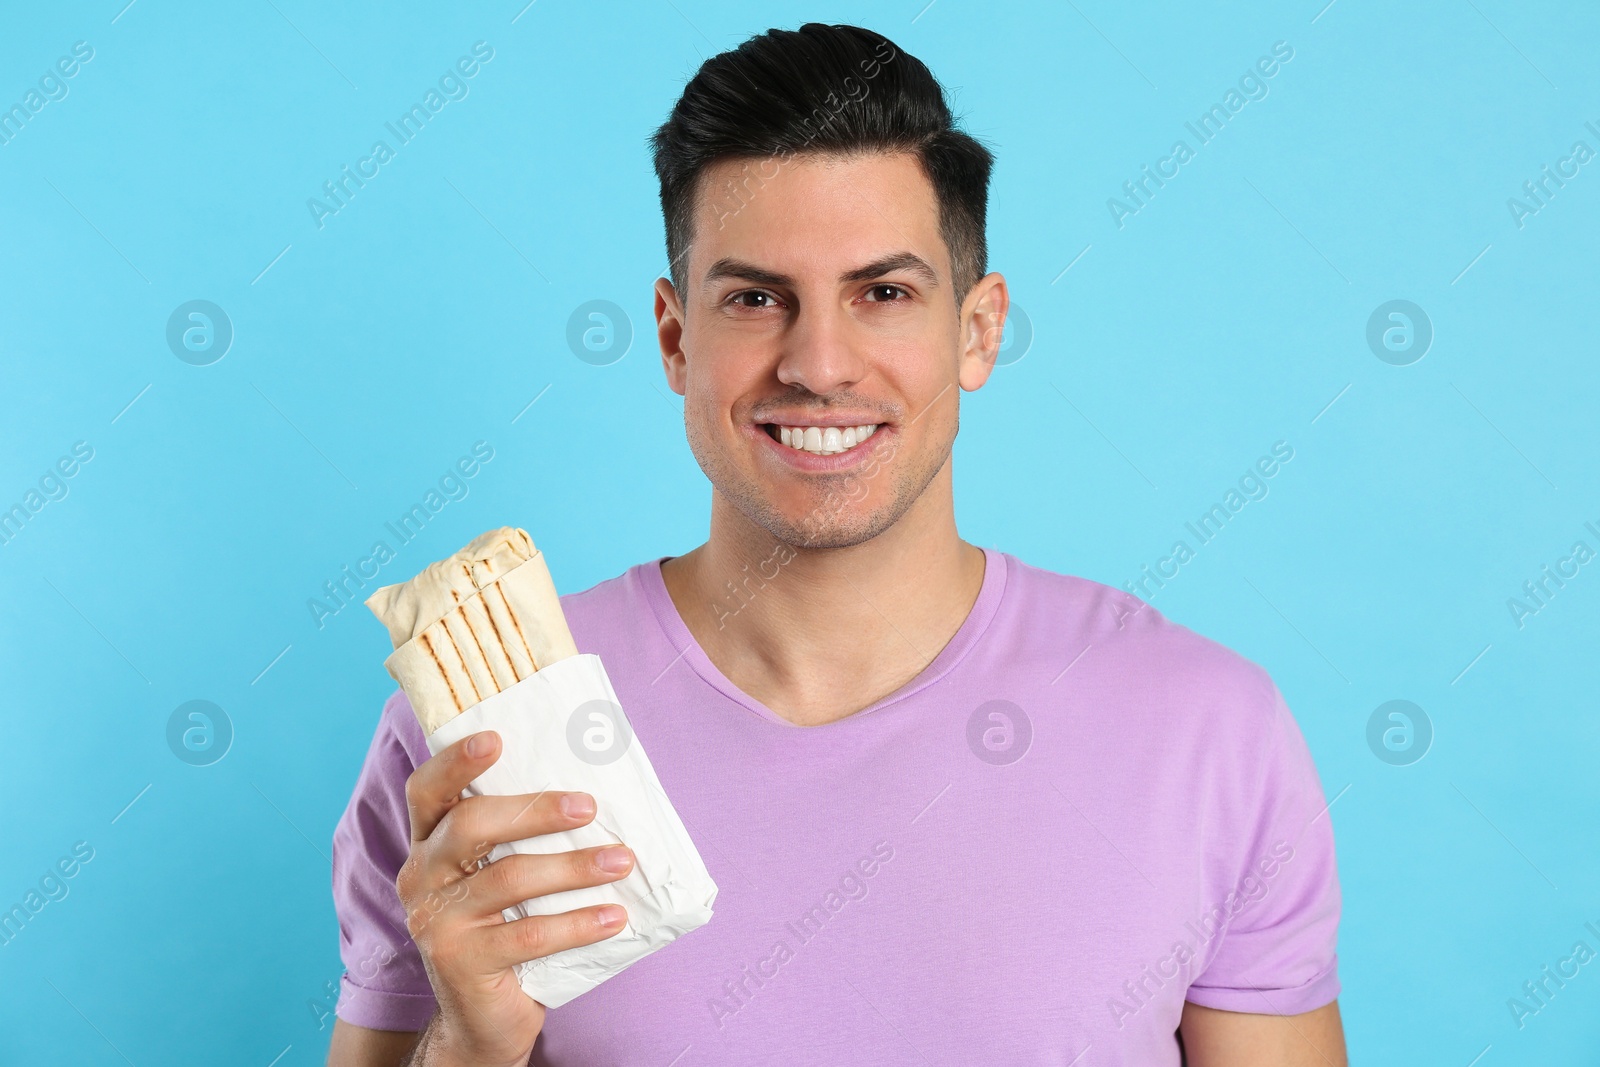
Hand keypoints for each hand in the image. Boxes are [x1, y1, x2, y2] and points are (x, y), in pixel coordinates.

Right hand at [396, 729, 632, 1066]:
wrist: (484, 1018)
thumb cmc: (507, 928)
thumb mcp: (506, 876)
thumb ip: (525, 836)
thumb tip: (597, 787)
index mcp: (428, 843)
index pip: (427, 791)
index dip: (454, 762)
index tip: (495, 738)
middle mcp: (420, 876)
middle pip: (470, 824)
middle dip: (535, 810)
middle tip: (589, 807)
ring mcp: (435, 921)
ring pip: (508, 878)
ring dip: (575, 866)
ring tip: (622, 860)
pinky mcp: (459, 962)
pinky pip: (529, 934)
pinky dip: (579, 923)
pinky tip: (615, 916)